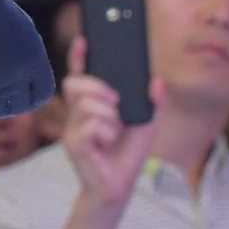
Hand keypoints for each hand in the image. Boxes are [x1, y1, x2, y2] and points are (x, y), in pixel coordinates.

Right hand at [58, 33, 160, 208]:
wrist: (118, 188)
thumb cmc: (128, 155)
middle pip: (73, 84)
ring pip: (86, 105)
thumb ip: (152, 102)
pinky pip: (90, 125)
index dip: (79, 57)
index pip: (80, 75)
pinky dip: (107, 132)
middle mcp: (77, 114)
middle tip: (116, 99)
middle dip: (96, 86)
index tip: (85, 40)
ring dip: (109, 116)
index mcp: (92, 105)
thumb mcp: (147, 124)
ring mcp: (72, 129)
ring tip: (115, 130)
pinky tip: (108, 144)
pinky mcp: (74, 144)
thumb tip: (156, 80)